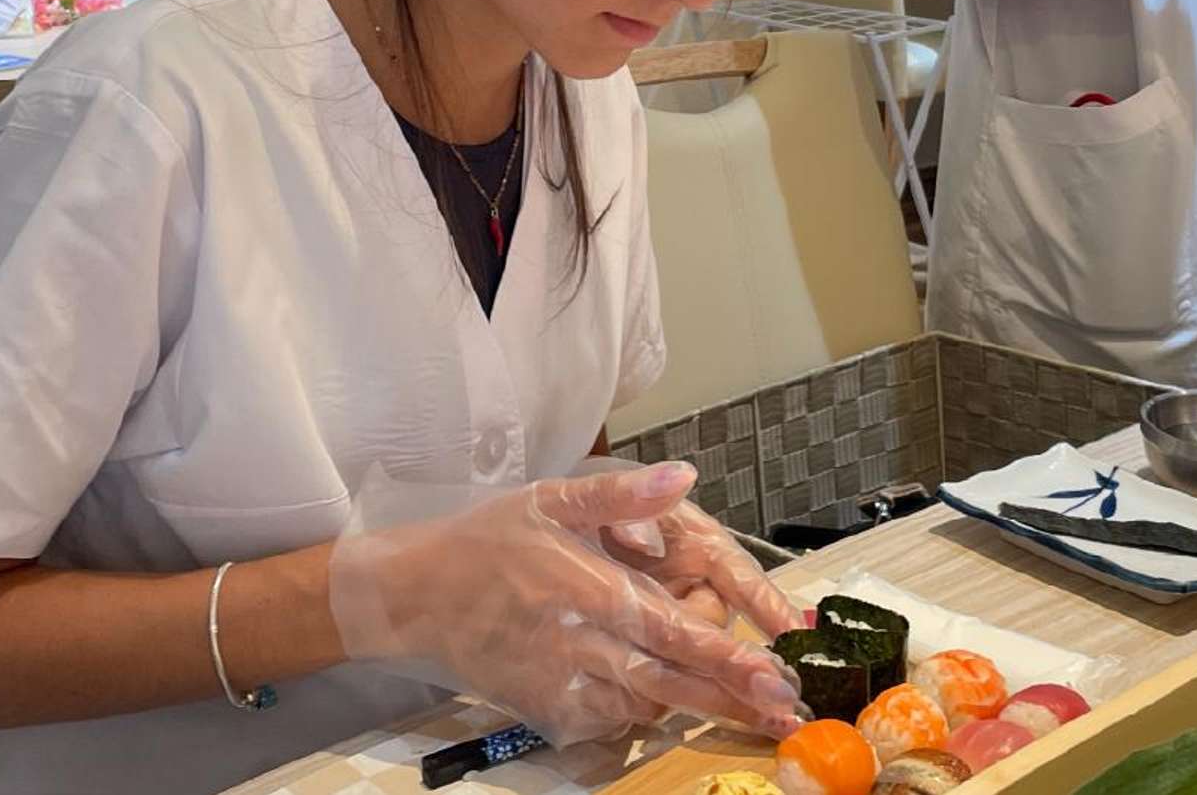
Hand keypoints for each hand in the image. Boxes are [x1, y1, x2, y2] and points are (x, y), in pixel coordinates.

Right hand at [329, 462, 806, 745]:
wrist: (413, 597)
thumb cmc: (486, 542)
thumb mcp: (551, 499)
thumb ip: (622, 493)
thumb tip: (683, 476)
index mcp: (593, 592)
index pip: (675, 631)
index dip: (727, 657)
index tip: (773, 671)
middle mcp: (584, 645)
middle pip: (673, 683)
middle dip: (732, 700)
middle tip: (784, 711)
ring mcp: (565, 683)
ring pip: (646, 706)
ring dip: (695, 707)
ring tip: (747, 710)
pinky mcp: (548, 709)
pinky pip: (610, 720)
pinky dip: (642, 711)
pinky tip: (664, 697)